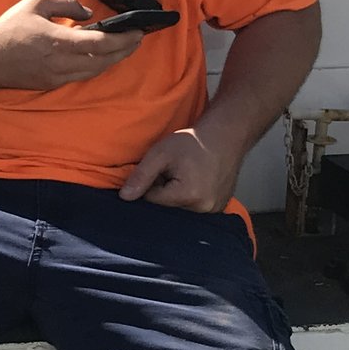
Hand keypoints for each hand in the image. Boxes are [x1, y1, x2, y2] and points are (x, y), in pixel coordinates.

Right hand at [0, 0, 145, 89]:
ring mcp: (57, 77)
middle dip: (124, 51)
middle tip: (137, 39)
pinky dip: (96, 65)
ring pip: (95, 71)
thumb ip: (65, 3)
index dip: (123, 39)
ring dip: (112, 60)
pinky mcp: (52, 84)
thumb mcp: (36, 3)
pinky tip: (100, 57)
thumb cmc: (9, 29)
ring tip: (123, 48)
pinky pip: (81, 75)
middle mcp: (61, 63)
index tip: (137, 32)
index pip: (101, 43)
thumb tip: (87, 13)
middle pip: (104, 61)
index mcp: (58, 41)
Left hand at [120, 126, 240, 210]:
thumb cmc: (192, 143)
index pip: (152, 200)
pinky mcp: (219, 209)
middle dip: (164, 192)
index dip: (151, 183)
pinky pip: (194, 209)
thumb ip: (141, 176)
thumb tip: (124, 197)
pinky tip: (197, 181)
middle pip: (167, 208)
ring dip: (177, 196)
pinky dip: (191, 199)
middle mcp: (202, 208)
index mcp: (187, 195)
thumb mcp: (161, 153)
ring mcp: (213, 211)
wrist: (224, 138)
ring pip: (180, 209)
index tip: (162, 169)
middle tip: (175, 172)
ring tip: (186, 176)